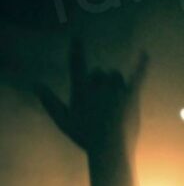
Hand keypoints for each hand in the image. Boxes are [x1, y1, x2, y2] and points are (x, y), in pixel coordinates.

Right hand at [36, 40, 147, 154]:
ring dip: (114, 82)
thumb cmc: (84, 136)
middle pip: (100, 73)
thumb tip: (36, 84)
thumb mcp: (63, 120)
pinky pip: (137, 76)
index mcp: (81, 89)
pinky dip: (141, 64)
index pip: (77, 65)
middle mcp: (99, 85)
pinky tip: (145, 54)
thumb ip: (50, 101)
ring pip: (115, 76)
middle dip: (99, 82)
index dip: (77, 50)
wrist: (110, 148)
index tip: (78, 38)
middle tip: (101, 103)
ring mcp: (116, 90)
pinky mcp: (131, 96)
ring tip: (113, 101)